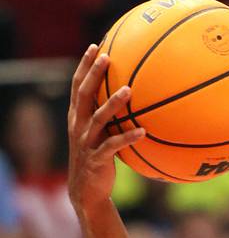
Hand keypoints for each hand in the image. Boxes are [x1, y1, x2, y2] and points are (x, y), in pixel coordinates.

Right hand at [67, 44, 144, 216]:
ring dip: (113, 103)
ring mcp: (86, 142)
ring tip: (128, 90)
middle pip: (84, 94)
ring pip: (98, 118)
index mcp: (77, 117)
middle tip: (107, 56)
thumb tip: (135, 102)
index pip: (78, 86)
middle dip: (94, 74)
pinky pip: (113, 146)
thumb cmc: (99, 159)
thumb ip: (111, 119)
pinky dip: (128, 138)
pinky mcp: (97, 159)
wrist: (87, 191)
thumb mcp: (101, 136)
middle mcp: (78, 126)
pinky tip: (143, 132)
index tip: (96, 46)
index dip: (85, 66)